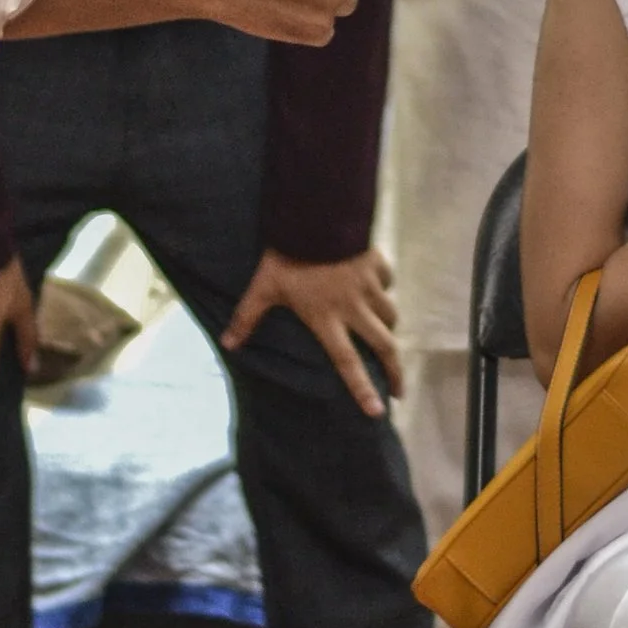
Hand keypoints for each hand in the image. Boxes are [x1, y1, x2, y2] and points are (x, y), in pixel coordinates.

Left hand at [220, 245, 403, 416]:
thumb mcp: (263, 287)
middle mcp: (353, 308)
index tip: (377, 411)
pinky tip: (379, 287)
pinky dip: (385, 288)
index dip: (363, 389)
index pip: (348, 362)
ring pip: (390, 315)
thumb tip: (228, 344)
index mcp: (327, 319)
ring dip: (389, 328)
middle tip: (400, 390)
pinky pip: (388, 281)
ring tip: (386, 336)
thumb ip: (247, 317)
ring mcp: (369, 286)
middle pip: (383, 346)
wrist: (314, 216)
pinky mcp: (376, 265)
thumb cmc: (287, 256)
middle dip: (395, 371)